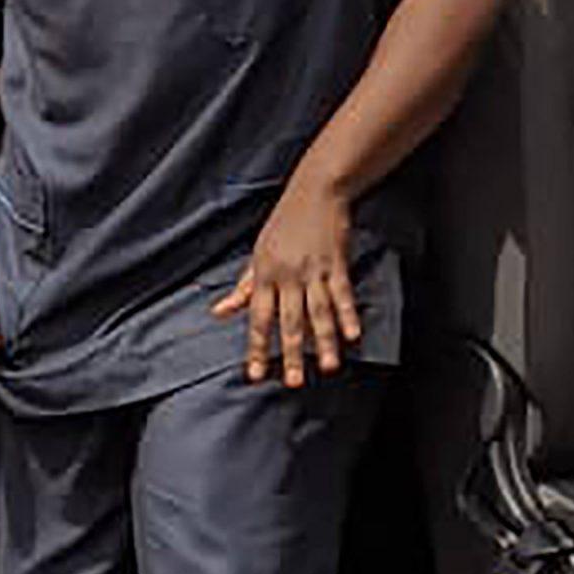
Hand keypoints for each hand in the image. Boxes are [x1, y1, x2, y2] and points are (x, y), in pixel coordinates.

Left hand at [213, 178, 360, 386]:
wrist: (314, 191)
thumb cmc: (283, 225)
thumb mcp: (257, 254)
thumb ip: (243, 288)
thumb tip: (220, 312)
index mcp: (264, 276)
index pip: (257, 320)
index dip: (256, 348)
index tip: (254, 374)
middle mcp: (287, 276)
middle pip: (289, 322)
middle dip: (291, 354)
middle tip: (293, 382)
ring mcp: (313, 270)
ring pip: (318, 312)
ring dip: (325, 342)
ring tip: (329, 367)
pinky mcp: (336, 263)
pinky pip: (343, 293)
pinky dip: (348, 315)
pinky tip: (353, 335)